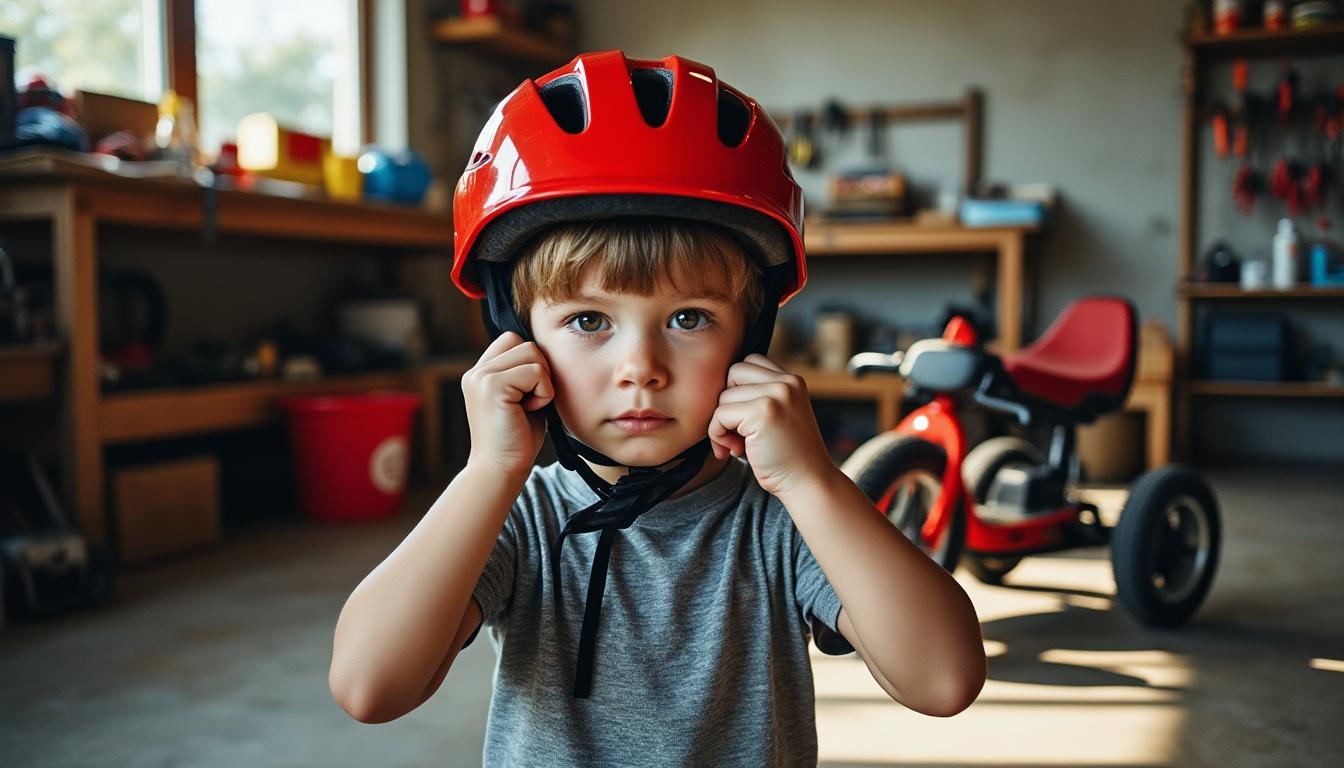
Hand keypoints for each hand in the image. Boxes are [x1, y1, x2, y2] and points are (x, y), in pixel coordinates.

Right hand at [461, 331, 554, 479]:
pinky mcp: (492, 386)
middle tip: (531, 400)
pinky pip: (536, 372)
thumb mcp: (522, 398)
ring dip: (542, 381)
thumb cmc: (516, 440)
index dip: (530, 362)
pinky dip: (543, 393)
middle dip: (539, 369)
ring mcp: (481, 377)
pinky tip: (529, 411)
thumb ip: (526, 373)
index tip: (528, 394)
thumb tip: (547, 351)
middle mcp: (476, 372)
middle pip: (524, 342)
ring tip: (528, 406)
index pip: (512, 340)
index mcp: (480, 373)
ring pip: (532, 352)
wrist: (501, 470)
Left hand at [708, 353, 836, 497]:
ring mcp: (776, 395)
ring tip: (737, 445)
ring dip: (721, 423)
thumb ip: (759, 397)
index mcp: (792, 381)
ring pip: (724, 396)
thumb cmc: (788, 457)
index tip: (744, 419)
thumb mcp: (780, 416)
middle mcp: (786, 382)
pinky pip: (720, 415)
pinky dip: (718, 435)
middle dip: (728, 401)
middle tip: (737, 431)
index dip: (739, 389)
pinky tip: (734, 451)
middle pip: (734, 372)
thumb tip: (716, 390)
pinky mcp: (762, 412)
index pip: (750, 362)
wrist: (809, 484)